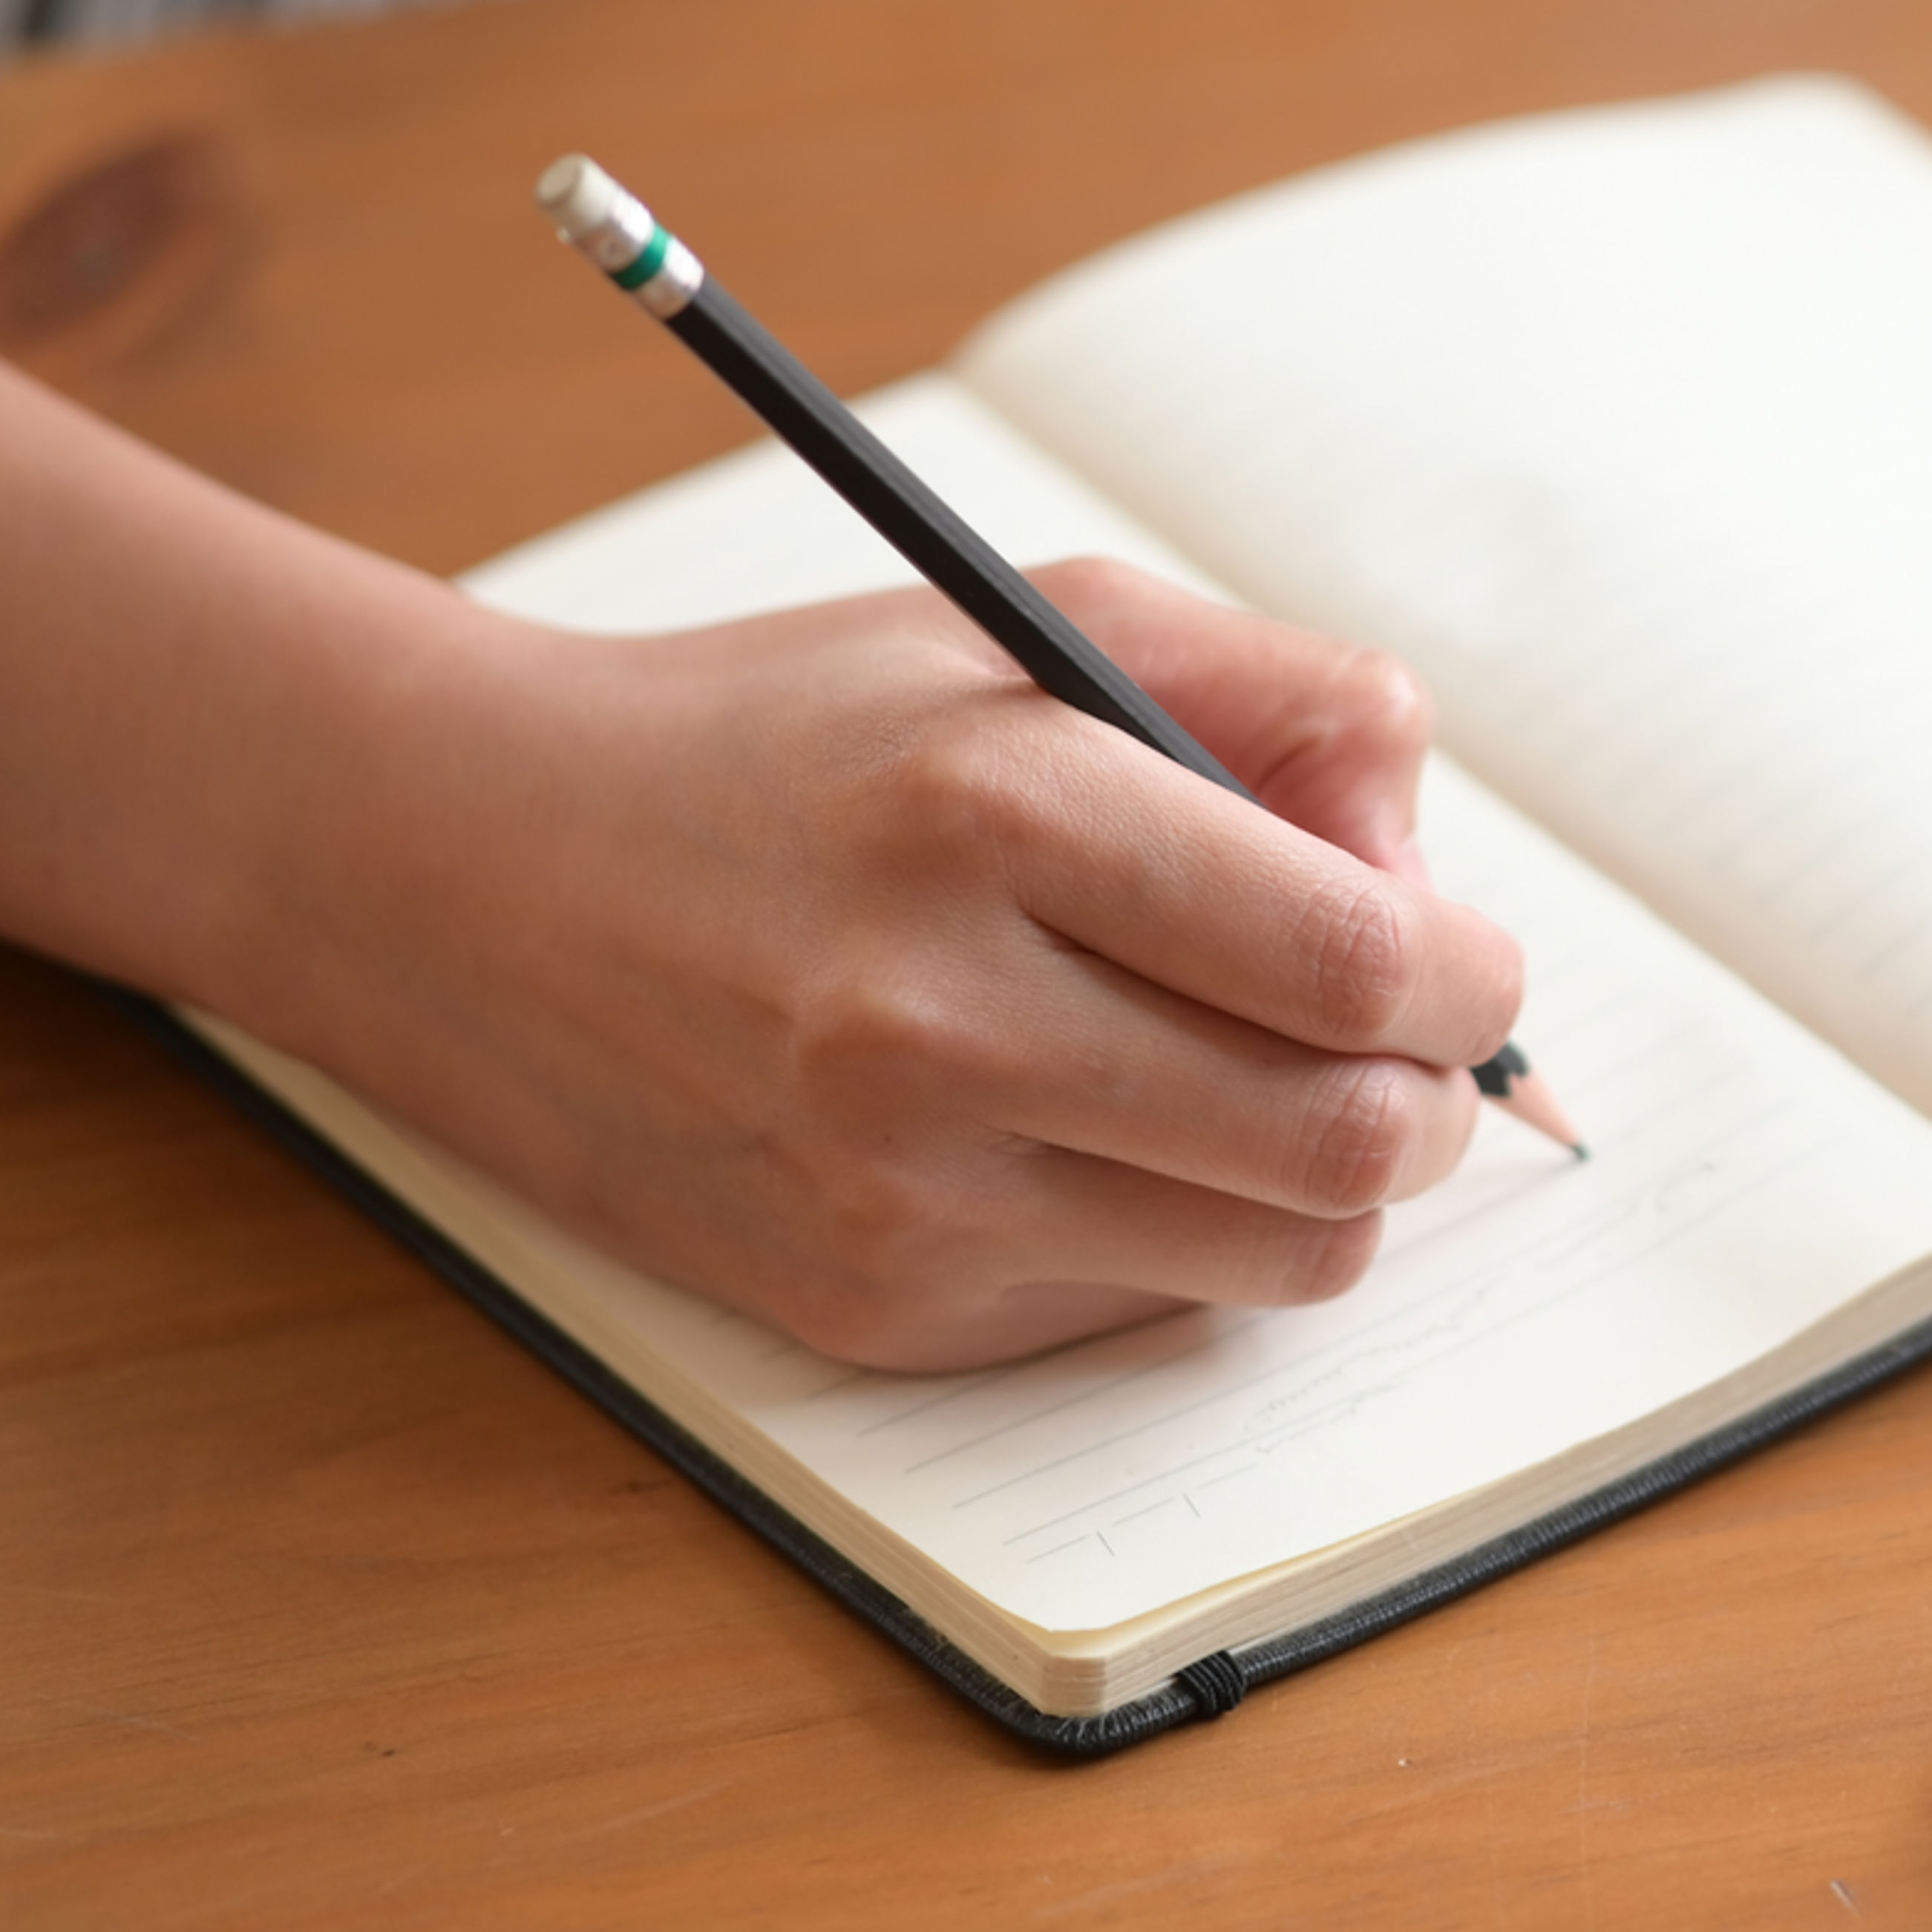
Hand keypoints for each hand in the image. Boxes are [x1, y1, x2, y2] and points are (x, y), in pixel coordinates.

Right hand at [265, 561, 1534, 1367]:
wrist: (466, 876)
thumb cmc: (790, 741)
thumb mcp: (1033, 626)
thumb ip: (1281, 701)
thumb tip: (1427, 861)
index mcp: (1001, 811)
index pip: (1354, 957)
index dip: (1465, 973)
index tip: (1457, 955)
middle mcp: (943, 1020)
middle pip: (1348, 1141)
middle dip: (1430, 1095)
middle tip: (1397, 1039)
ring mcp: (900, 1189)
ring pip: (1280, 1257)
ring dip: (1333, 1182)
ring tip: (1272, 1084)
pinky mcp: (871, 1305)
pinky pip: (1144, 1305)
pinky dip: (1184, 1229)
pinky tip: (1101, 1131)